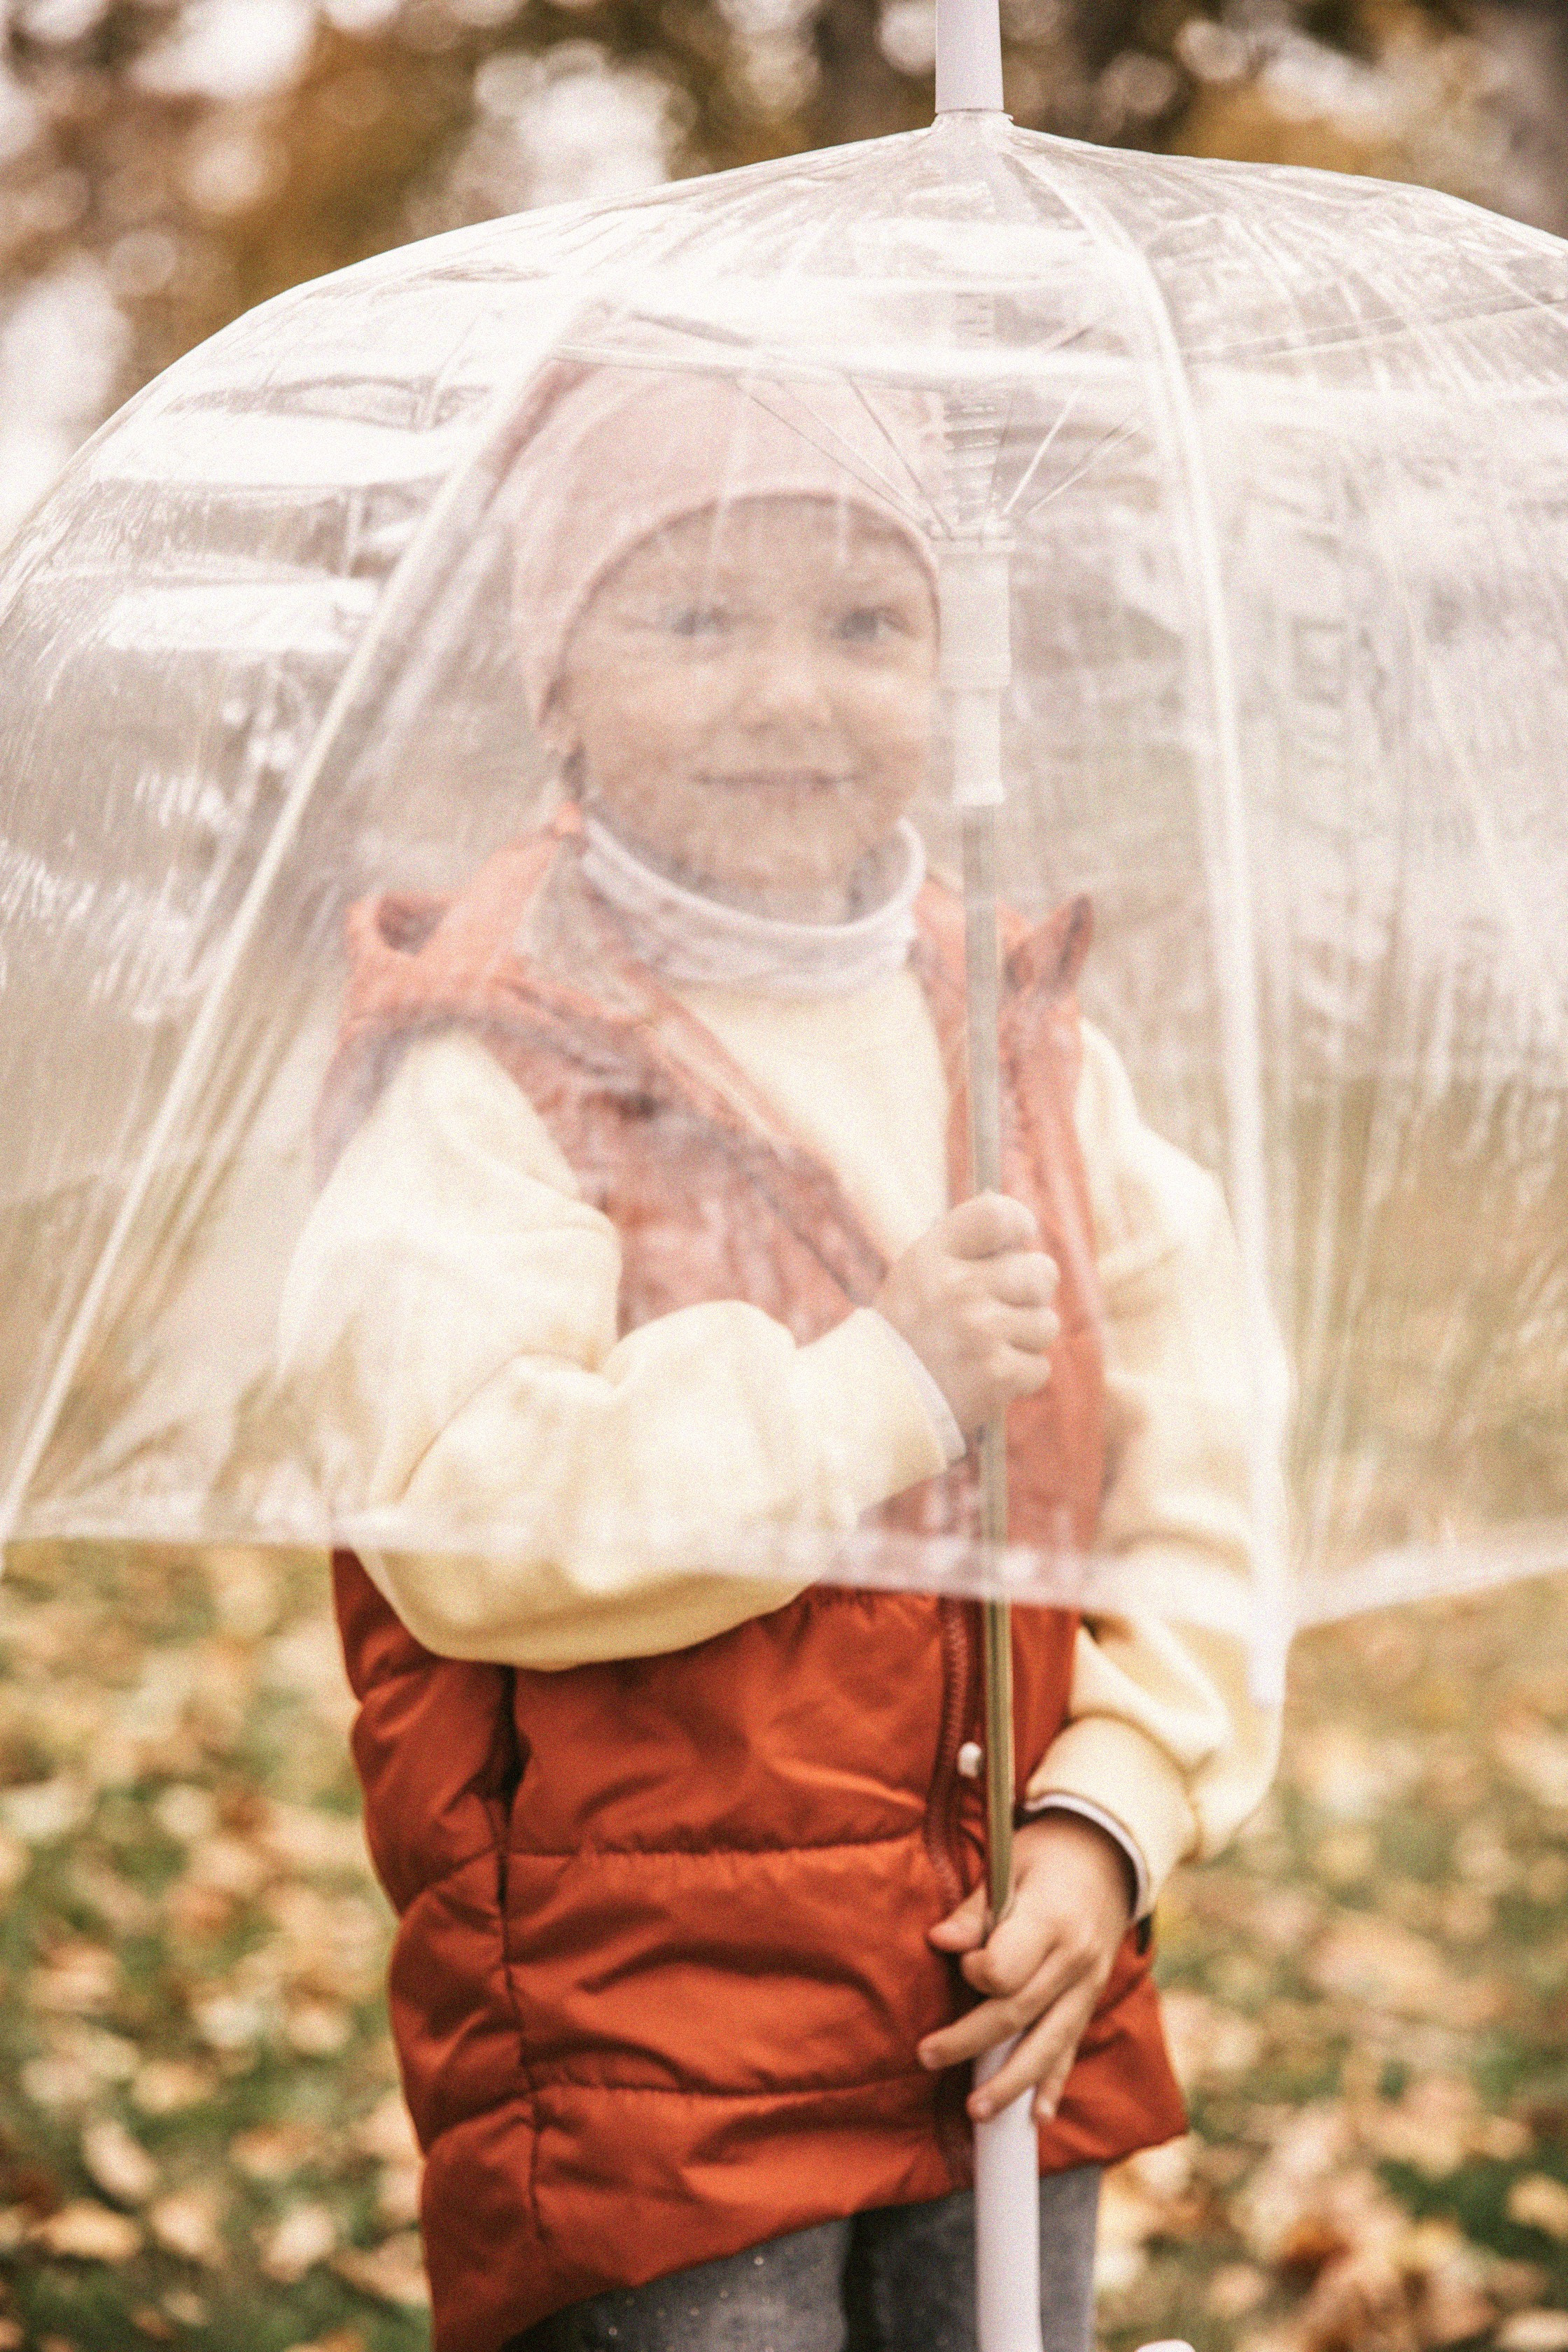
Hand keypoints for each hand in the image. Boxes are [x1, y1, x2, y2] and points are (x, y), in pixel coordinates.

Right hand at [874, 1194, 1059, 1435]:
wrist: (878, 1402)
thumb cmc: (908, 1332)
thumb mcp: (919, 1275)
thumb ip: (965, 1248)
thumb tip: (1022, 1229)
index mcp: (934, 1256)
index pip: (997, 1214)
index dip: (1018, 1224)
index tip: (1017, 1239)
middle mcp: (958, 1289)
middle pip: (1041, 1272)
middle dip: (1032, 1292)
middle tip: (1005, 1306)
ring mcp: (980, 1332)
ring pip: (1045, 1324)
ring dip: (1024, 1339)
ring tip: (987, 1348)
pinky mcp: (997, 1375)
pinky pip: (1039, 1367)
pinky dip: (1019, 1376)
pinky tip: (986, 1376)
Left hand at [918, 1813, 1133, 2123]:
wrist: (1108, 1854)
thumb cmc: (1046, 1855)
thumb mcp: (1009, 1864)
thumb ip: (975, 1910)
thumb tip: (939, 1942)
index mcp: (1052, 1920)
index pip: (1007, 1969)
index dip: (975, 1972)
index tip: (960, 1964)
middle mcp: (1075, 1959)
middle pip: (1018, 2013)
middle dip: (970, 2041)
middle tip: (926, 2056)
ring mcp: (1088, 1984)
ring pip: (1048, 2043)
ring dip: (1011, 2082)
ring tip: (976, 2110)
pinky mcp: (1091, 1999)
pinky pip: (1071, 2046)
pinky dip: (1053, 2083)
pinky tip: (1037, 2117)